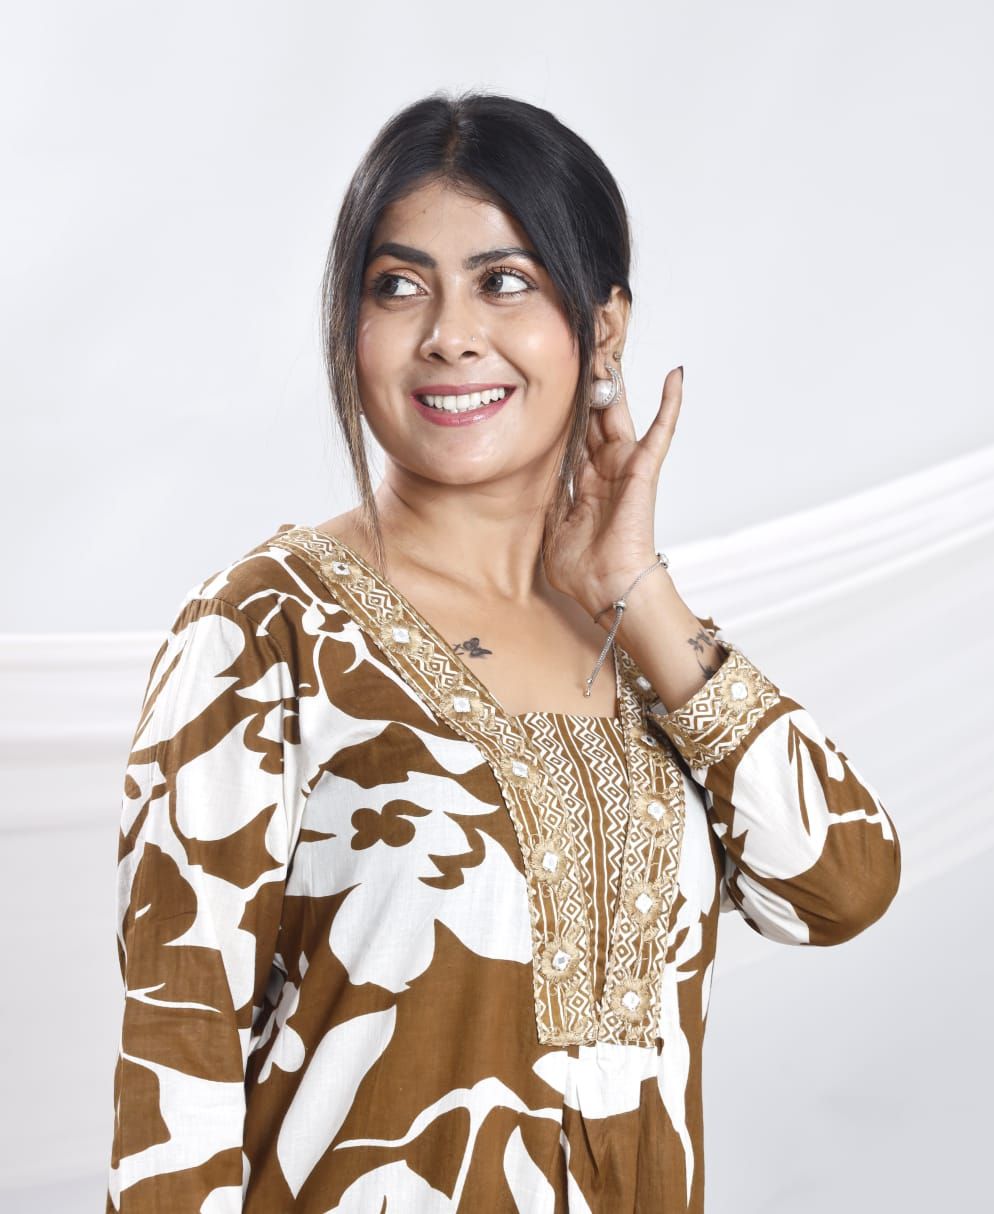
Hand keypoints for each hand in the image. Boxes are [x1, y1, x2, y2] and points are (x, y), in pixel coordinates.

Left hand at [543, 364, 683, 619]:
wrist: (608, 588)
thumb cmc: (583, 569)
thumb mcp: (552, 526)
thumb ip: (549, 497)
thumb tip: (533, 475)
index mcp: (584, 481)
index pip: (573, 434)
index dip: (565, 408)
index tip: (555, 377)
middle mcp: (606, 468)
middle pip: (594, 416)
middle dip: (586, 385)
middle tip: (579, 349)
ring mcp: (626, 466)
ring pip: (619, 413)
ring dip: (615, 382)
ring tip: (608, 347)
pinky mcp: (644, 469)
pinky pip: (661, 431)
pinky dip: (671, 403)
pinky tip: (676, 374)